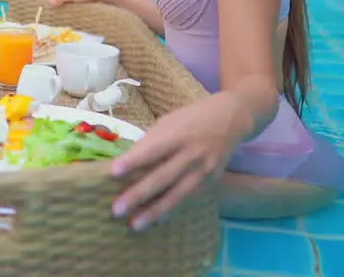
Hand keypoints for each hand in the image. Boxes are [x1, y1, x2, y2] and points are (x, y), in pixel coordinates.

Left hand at [109, 95, 244, 229]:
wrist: (230, 119)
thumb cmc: (190, 119)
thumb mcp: (168, 122)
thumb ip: (150, 142)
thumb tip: (128, 164)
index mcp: (177, 134)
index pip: (152, 150)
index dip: (133, 161)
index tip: (113, 172)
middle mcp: (191, 154)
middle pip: (163, 177)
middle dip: (139, 194)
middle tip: (117, 210)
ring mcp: (203, 170)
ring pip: (177, 195)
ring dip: (155, 212)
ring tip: (135, 225)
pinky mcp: (211, 182)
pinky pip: (188, 199)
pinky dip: (171, 211)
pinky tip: (156, 220)